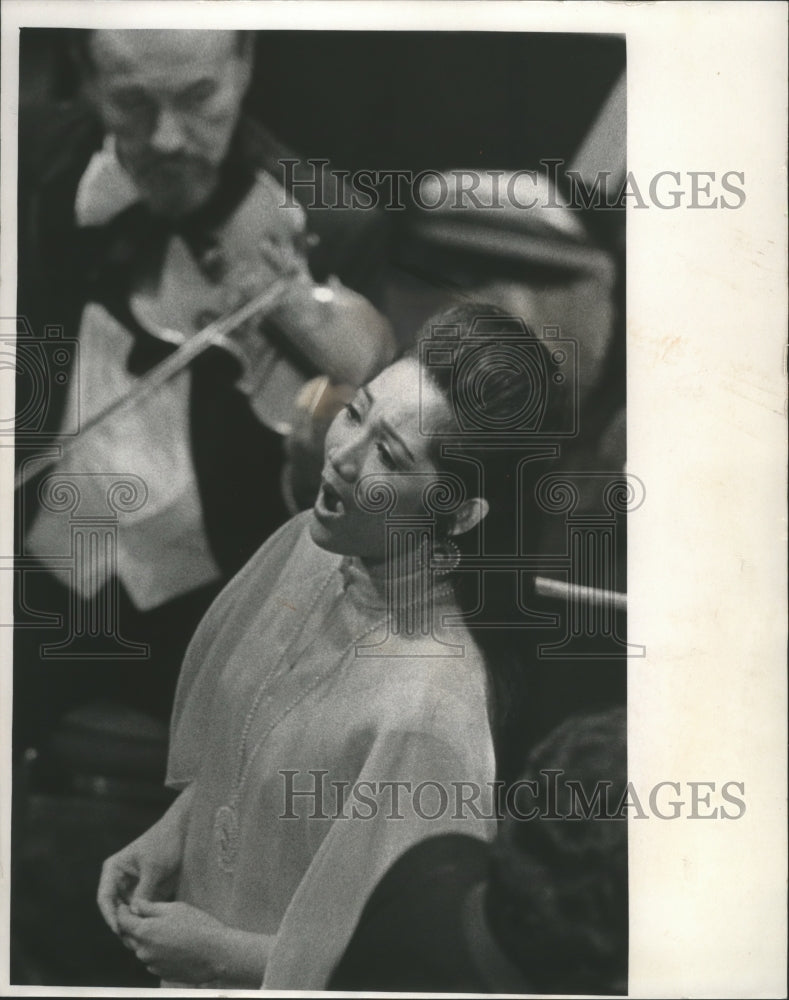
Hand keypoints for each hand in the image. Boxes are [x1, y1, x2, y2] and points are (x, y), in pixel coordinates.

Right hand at [97, 803, 187, 933]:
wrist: (182, 832)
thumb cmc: (165, 843)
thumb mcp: (154, 867)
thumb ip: (143, 891)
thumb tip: (135, 914)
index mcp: (113, 870)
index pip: (105, 898)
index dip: (110, 916)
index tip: (119, 930)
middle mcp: (118, 880)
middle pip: (114, 909)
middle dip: (122, 925)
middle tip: (132, 942)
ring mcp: (131, 887)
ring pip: (127, 913)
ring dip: (133, 925)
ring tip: (141, 940)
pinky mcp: (145, 891)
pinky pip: (141, 910)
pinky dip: (144, 920)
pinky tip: (151, 931)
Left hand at [116, 900, 230, 983]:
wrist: (216, 953)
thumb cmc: (197, 925)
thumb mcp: (174, 908)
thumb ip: (150, 907)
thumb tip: (134, 905)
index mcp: (144, 932)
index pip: (123, 921)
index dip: (122, 911)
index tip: (125, 905)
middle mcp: (143, 951)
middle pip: (129, 937)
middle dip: (132, 926)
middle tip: (142, 915)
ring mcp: (152, 964)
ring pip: (141, 949)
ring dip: (145, 939)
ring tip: (163, 929)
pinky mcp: (161, 973)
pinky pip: (152, 960)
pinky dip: (156, 951)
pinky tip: (171, 944)